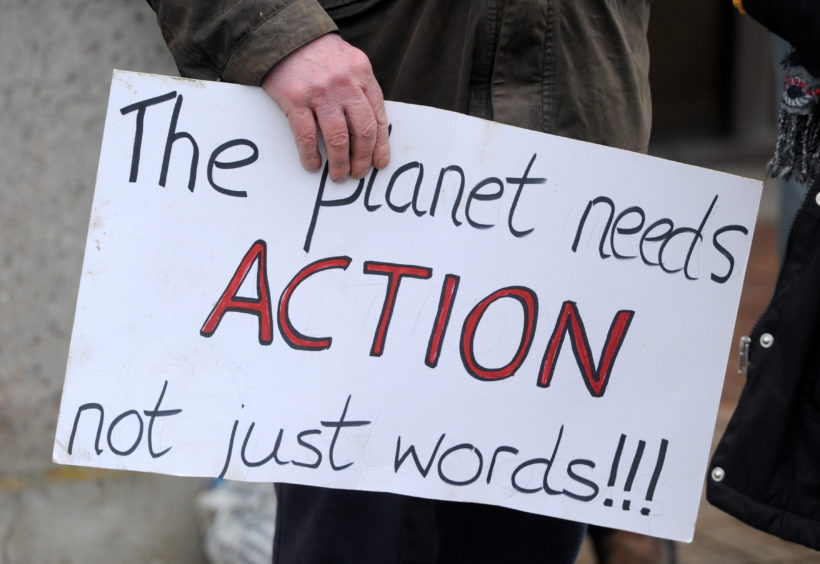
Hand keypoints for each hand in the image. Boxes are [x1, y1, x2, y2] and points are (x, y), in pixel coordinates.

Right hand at [262, 33, 389, 181]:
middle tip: (358, 173)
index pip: (377, 116)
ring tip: (338, 175)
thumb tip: (369, 131)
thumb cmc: (318, 54)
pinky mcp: (295, 99)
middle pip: (362, 131)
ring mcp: (320, 92)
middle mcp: (345, 84)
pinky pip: (307, 136)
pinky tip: (313, 165)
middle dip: (362, 158)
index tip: (379, 162)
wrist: (284, 35)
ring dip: (340, 163)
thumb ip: (360, 90)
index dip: (380, 144)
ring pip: (338, 138)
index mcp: (362, 74)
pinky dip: (311, 156)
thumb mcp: (349, 63)